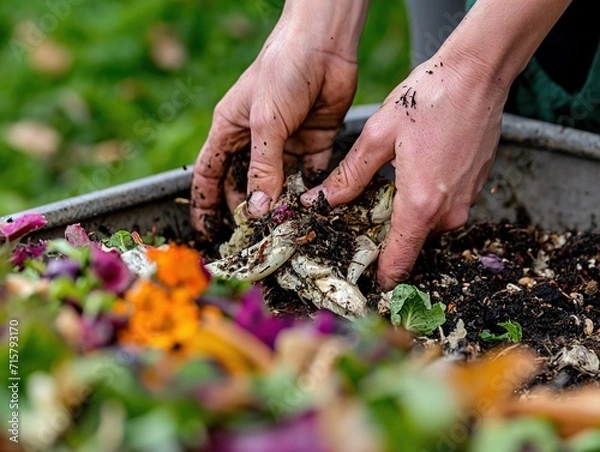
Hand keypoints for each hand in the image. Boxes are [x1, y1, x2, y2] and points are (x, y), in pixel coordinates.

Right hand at [191, 0, 367, 238]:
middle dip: (246, 210)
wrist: (324, 44)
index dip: (205, 203)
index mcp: (231, 130)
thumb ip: (262, 169)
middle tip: (252, 238)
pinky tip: (313, 208)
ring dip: (282, 205)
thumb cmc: (282, 71)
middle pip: (244, 184)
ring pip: (279, 184)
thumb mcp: (266, 123)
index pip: (210, 174)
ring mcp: (286, 142)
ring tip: (283, 230)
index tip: (206, 232)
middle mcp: (256, 139)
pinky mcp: (315, 141)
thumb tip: (257, 211)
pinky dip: (312, 192)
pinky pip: (311, 174)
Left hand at [301, 52, 508, 289]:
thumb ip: (349, 176)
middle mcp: (449, 213)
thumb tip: (320, 200)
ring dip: (402, 216)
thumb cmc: (428, 99)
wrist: (478, 73)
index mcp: (421, 205)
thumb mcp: (377, 136)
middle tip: (355, 218)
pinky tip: (406, 175)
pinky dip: (421, 201)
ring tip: (378, 191)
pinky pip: (440, 208)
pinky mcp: (473, 189)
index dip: (378, 276)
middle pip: (409, 243)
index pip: (398, 261)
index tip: (360, 280)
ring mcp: (465, 202)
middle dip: (383, 237)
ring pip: (424, 225)